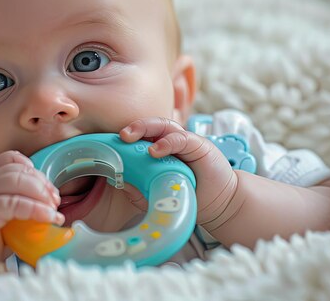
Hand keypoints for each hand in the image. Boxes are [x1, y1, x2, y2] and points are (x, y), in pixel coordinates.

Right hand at [0, 150, 63, 265]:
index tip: (48, 188)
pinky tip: (49, 218)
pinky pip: (16, 203)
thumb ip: (20, 196)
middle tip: (55, 202)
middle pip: (20, 170)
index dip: (35, 171)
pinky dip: (37, 209)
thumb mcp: (6, 208)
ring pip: (19, 181)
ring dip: (42, 195)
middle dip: (43, 185)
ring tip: (53, 211)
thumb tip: (51, 198)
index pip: (13, 159)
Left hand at [120, 118, 236, 224]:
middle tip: (121, 136)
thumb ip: (139, 191)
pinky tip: (154, 150)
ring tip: (130, 138)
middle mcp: (171, 142)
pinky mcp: (199, 145)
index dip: (127, 137)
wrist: (219, 204)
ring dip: (145, 127)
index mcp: (160, 150)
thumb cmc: (188, 196)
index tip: (110, 144)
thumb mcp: (158, 196)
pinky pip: (181, 138)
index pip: (141, 136)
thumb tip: (117, 182)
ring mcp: (185, 142)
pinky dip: (167, 141)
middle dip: (133, 127)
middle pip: (150, 126)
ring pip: (163, 125)